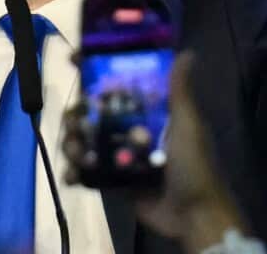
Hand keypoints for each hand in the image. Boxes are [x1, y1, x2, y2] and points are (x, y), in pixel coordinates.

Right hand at [63, 52, 242, 247]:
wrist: (194, 215)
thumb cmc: (193, 165)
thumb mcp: (188, 125)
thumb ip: (180, 92)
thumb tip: (187, 52)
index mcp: (149, 113)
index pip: (118, 87)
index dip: (95, 73)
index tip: (75, 60)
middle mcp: (131, 131)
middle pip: (93, 114)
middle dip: (77, 114)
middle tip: (74, 120)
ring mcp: (120, 157)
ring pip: (86, 142)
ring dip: (72, 143)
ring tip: (74, 151)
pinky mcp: (113, 182)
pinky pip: (88, 172)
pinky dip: (75, 172)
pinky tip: (72, 175)